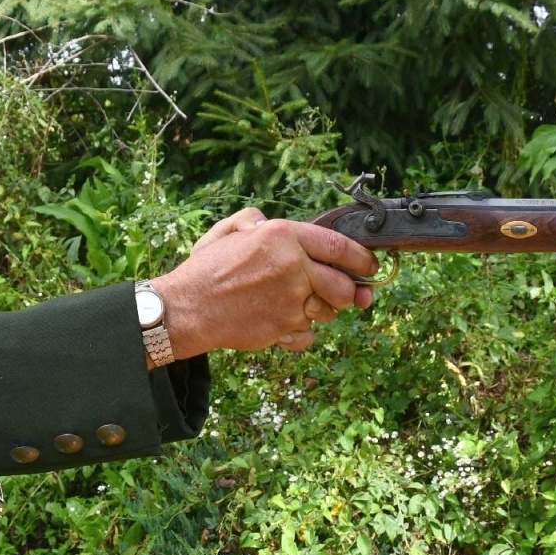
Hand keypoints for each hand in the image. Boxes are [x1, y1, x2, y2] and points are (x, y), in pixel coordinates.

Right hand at [153, 211, 375, 355]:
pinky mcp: (284, 327)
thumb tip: (267, 223)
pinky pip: (308, 334)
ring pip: (328, 312)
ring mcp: (291, 300)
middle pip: (343, 285)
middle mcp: (293, 266)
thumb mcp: (225, 231)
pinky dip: (300, 333)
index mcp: (283, 236)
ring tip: (296, 306)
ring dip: (320, 312)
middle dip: (348, 293)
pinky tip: (281, 324)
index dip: (362, 259)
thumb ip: (253, 220)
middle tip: (344, 294)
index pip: (339, 246)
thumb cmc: (205, 270)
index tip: (369, 267)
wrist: (186, 308)